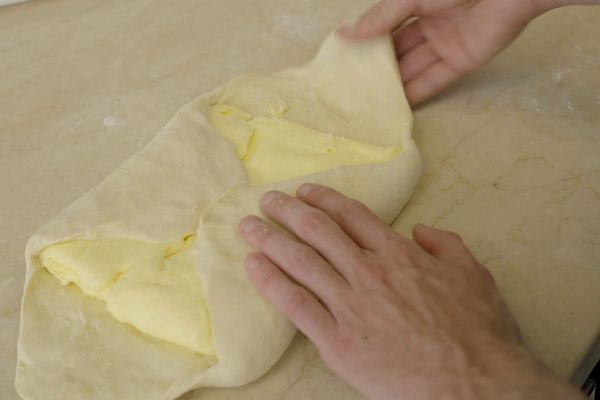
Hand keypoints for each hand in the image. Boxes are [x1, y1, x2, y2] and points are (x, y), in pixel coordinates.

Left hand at [238, 184, 584, 399]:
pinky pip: (296, 305)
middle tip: (267, 200)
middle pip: (318, 232)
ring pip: (300, 262)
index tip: (304, 191)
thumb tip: (421, 230)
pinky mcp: (336, 341)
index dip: (324, 199)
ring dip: (270, 239)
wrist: (473, 383)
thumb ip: (445, 244)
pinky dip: (271, 282)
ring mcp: (349, 305)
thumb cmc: (478, 331)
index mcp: (398, 255)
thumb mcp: (474, 274)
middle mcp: (368, 272)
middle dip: (288, 211)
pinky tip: (254, 266)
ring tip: (248, 226)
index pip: (351, 216)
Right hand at [338, 0, 541, 104]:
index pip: (386, 27)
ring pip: (414, 67)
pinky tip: (397, 106)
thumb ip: (381, 18)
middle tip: (354, 87)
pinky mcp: (462, 62)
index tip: (345, 60)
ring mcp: (445, 44)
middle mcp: (429, 24)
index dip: (367, 42)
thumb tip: (346, 34)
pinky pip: (435, 79)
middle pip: (399, 50)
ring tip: (370, 102)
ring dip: (395, 84)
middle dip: (379, 67)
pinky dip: (417, 93)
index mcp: (417, 3)